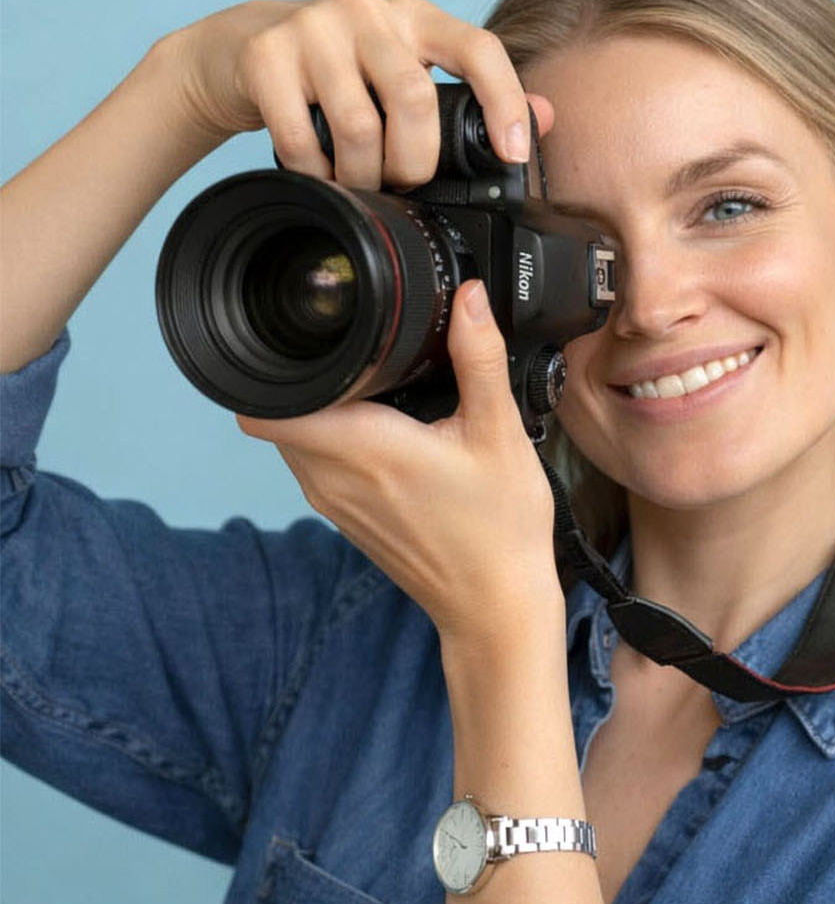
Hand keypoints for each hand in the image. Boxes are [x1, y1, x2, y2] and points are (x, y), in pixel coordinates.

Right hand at [163, 0, 544, 187]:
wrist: (240, 51)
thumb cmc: (340, 74)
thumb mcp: (406, 73)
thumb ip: (471, 97)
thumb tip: (547, 116)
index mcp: (415, 19)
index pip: (476, 48)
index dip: (504, 101)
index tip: (514, 154)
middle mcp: (368, 11)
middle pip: (414, 101)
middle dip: (414, 164)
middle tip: (402, 183)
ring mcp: (313, 26)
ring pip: (360, 127)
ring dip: (363, 177)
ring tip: (359, 184)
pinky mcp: (265, 54)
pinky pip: (302, 140)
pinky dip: (317, 174)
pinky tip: (321, 176)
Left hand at [237, 280, 561, 644]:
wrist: (497, 606)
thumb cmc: (500, 530)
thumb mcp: (501, 433)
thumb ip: (478, 358)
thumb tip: (467, 296)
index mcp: (362, 449)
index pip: (265, 405)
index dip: (274, 363)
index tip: (307, 339)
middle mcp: (332, 479)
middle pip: (278, 413)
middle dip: (305, 378)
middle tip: (357, 357)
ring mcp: (335, 504)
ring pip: (295, 440)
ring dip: (321, 411)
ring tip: (374, 393)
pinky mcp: (346, 520)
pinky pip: (316, 467)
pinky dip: (336, 443)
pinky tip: (386, 435)